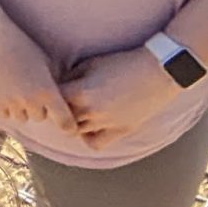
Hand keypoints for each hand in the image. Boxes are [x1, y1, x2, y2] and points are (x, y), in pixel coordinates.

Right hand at [0, 17, 78, 134]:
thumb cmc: (24, 47)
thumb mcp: (47, 64)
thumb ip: (56, 85)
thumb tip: (65, 101)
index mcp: (48, 91)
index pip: (65, 122)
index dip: (68, 125)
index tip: (68, 125)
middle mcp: (31, 101)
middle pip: (41, 118)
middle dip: (40, 108)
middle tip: (33, 91)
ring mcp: (12, 103)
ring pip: (22, 118)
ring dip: (23, 109)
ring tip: (18, 91)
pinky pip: (6, 115)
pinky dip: (8, 108)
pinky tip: (7, 92)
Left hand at [61, 47, 181, 146]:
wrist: (158, 71)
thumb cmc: (122, 63)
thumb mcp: (91, 64)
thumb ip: (70, 77)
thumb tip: (56, 86)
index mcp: (81, 91)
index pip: (53, 100)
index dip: (50, 95)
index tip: (52, 91)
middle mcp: (91, 110)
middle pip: (62, 117)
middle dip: (60, 109)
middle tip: (63, 102)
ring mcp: (106, 123)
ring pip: (75, 131)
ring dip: (73, 122)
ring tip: (77, 112)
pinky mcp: (120, 130)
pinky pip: (95, 143)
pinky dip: (89, 137)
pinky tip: (91, 125)